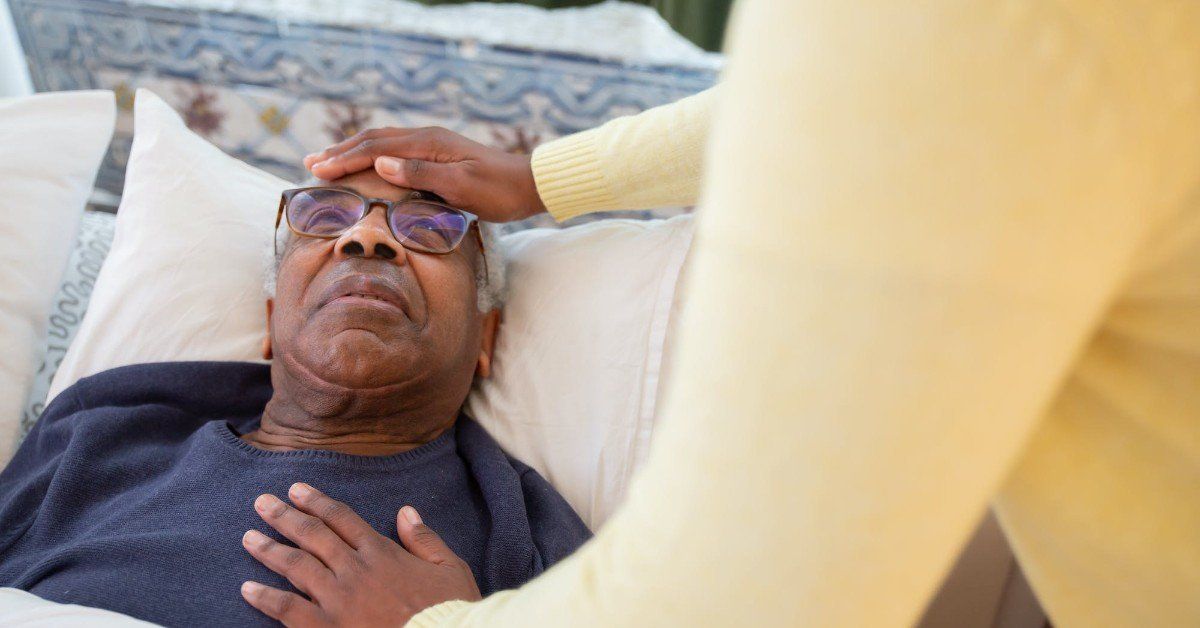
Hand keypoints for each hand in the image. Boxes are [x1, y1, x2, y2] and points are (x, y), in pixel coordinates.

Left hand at [240, 483, 480, 626]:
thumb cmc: (450, 611)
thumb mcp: (450, 567)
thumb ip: (424, 539)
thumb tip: (405, 511)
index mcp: (382, 553)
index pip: (342, 519)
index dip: (317, 502)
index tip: (296, 489)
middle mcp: (355, 570)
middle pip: (313, 535)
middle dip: (285, 516)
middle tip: (261, 503)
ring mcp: (338, 599)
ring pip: (296, 566)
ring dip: (270, 549)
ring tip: (248, 537)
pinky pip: (288, 609)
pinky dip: (266, 598)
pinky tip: (247, 589)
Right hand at [305, 127, 546, 222]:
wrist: (528, 185)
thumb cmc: (498, 191)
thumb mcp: (461, 186)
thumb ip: (421, 174)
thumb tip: (381, 162)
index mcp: (428, 144)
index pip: (375, 148)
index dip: (344, 159)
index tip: (317, 171)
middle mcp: (427, 139)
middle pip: (373, 141)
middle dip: (340, 152)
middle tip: (310, 164)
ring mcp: (432, 146)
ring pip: (382, 143)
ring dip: (353, 152)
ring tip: (328, 161)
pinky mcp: (438, 156)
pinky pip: (395, 151)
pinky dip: (372, 156)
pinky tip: (366, 164)